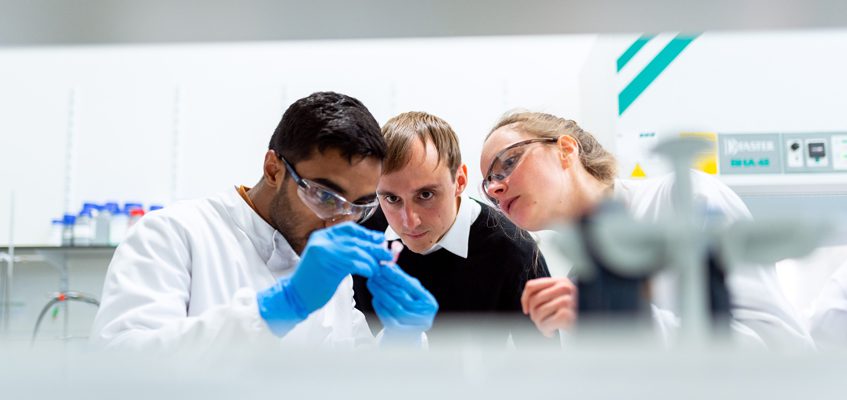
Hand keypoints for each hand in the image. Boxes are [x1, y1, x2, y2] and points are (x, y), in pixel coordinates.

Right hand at [257, 222, 391, 335]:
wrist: (295, 296)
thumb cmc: (312, 282)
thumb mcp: (327, 260)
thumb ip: (343, 252)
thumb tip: (368, 247)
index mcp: (321, 237)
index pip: (348, 229)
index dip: (366, 234)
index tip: (379, 240)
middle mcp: (322, 240)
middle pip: (355, 239)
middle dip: (374, 246)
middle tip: (387, 253)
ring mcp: (324, 250)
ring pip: (356, 250)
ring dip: (372, 258)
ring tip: (380, 266)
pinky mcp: (328, 263)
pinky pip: (354, 262)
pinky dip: (366, 266)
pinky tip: (370, 272)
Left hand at [367, 263, 437, 341]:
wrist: (406, 334)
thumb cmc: (409, 309)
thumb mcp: (410, 293)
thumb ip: (402, 279)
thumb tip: (389, 262)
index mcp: (429, 302)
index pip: (411, 286)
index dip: (396, 275)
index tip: (384, 266)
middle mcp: (424, 315)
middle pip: (402, 296)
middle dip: (386, 283)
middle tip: (374, 274)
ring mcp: (414, 326)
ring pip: (394, 306)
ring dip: (381, 293)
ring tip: (372, 283)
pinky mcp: (401, 333)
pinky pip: (388, 317)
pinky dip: (380, 307)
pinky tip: (375, 298)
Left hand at [521, 277, 576, 337]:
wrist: (592, 325)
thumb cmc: (574, 314)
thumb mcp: (561, 297)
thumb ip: (547, 294)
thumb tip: (526, 302)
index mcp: (560, 281)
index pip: (531, 286)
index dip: (524, 300)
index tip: (526, 310)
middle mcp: (564, 288)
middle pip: (533, 301)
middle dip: (534, 316)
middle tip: (542, 322)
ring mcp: (567, 301)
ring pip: (538, 313)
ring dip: (540, 325)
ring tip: (547, 328)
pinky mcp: (568, 315)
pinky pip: (545, 324)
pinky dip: (545, 331)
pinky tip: (552, 332)